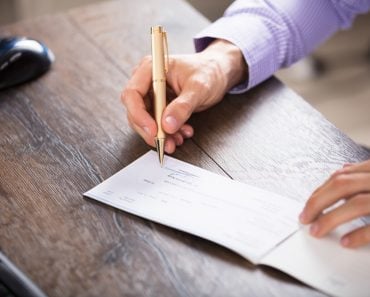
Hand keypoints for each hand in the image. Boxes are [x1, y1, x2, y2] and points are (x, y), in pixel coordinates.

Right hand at [121, 39, 246, 152]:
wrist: (218, 73)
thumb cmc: (209, 71)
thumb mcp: (199, 88)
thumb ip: (183, 106)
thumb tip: (167, 124)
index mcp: (151, 68)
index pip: (132, 94)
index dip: (139, 115)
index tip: (154, 131)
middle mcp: (147, 81)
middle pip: (135, 110)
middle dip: (150, 130)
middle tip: (165, 143)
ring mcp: (152, 94)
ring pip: (146, 120)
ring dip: (160, 134)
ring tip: (177, 140)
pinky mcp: (159, 105)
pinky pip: (157, 123)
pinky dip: (167, 132)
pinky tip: (181, 134)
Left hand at [300, 159, 369, 247]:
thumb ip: (365, 173)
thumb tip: (344, 169)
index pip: (341, 176)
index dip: (320, 191)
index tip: (308, 205)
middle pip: (342, 185)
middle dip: (318, 202)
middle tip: (304, 218)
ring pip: (356, 203)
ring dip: (331, 218)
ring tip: (317, 231)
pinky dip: (359, 234)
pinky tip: (345, 242)